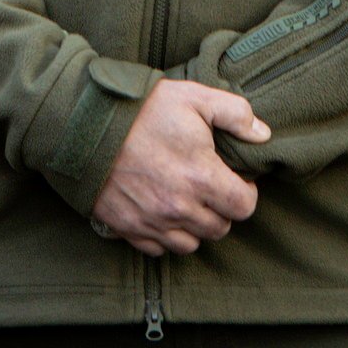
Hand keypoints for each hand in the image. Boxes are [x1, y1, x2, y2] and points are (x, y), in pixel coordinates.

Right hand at [90, 79, 268, 256]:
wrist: (85, 124)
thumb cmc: (143, 109)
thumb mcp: (194, 97)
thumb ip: (235, 114)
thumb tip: (263, 135)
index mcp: (201, 177)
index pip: (244, 207)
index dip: (246, 193)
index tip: (236, 180)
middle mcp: (179, 207)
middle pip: (219, 228)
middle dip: (221, 210)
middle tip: (211, 188)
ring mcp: (152, 221)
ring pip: (191, 244)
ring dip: (195, 226)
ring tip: (188, 201)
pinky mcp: (127, 228)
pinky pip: (158, 249)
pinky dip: (164, 236)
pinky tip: (161, 212)